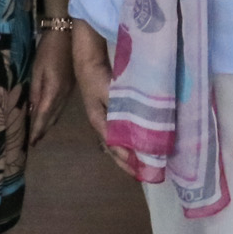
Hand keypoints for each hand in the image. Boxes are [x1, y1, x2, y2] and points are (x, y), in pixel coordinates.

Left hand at [27, 30, 75, 144]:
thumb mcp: (38, 69)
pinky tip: (50, 117)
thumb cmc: (48, 50)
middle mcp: (64, 94)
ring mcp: (69, 91)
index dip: (37, 129)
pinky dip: (55, 114)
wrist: (67, 35)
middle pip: (53, 117)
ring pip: (59, 113)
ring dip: (50, 124)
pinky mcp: (71, 87)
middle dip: (43, 130)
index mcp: (54, 90)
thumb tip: (33, 109)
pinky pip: (62, 106)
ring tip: (41, 133)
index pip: (44, 115)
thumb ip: (36, 90)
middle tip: (35, 142)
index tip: (32, 142)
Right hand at [68, 22, 137, 178]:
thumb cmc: (96, 76)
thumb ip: (121, 111)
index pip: (114, 145)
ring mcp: (104, 116)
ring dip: (129, 152)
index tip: (141, 169)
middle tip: (145, 174)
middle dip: (128, 161)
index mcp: (99, 121)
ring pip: (117, 141)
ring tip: (142, 164)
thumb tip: (136, 132)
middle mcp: (101, 123)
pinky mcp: (109, 109)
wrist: (87, 60)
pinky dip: (128, 139)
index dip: (127, 158)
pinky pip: (120, 131)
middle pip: (114, 148)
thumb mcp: (108, 92)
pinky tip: (136, 143)